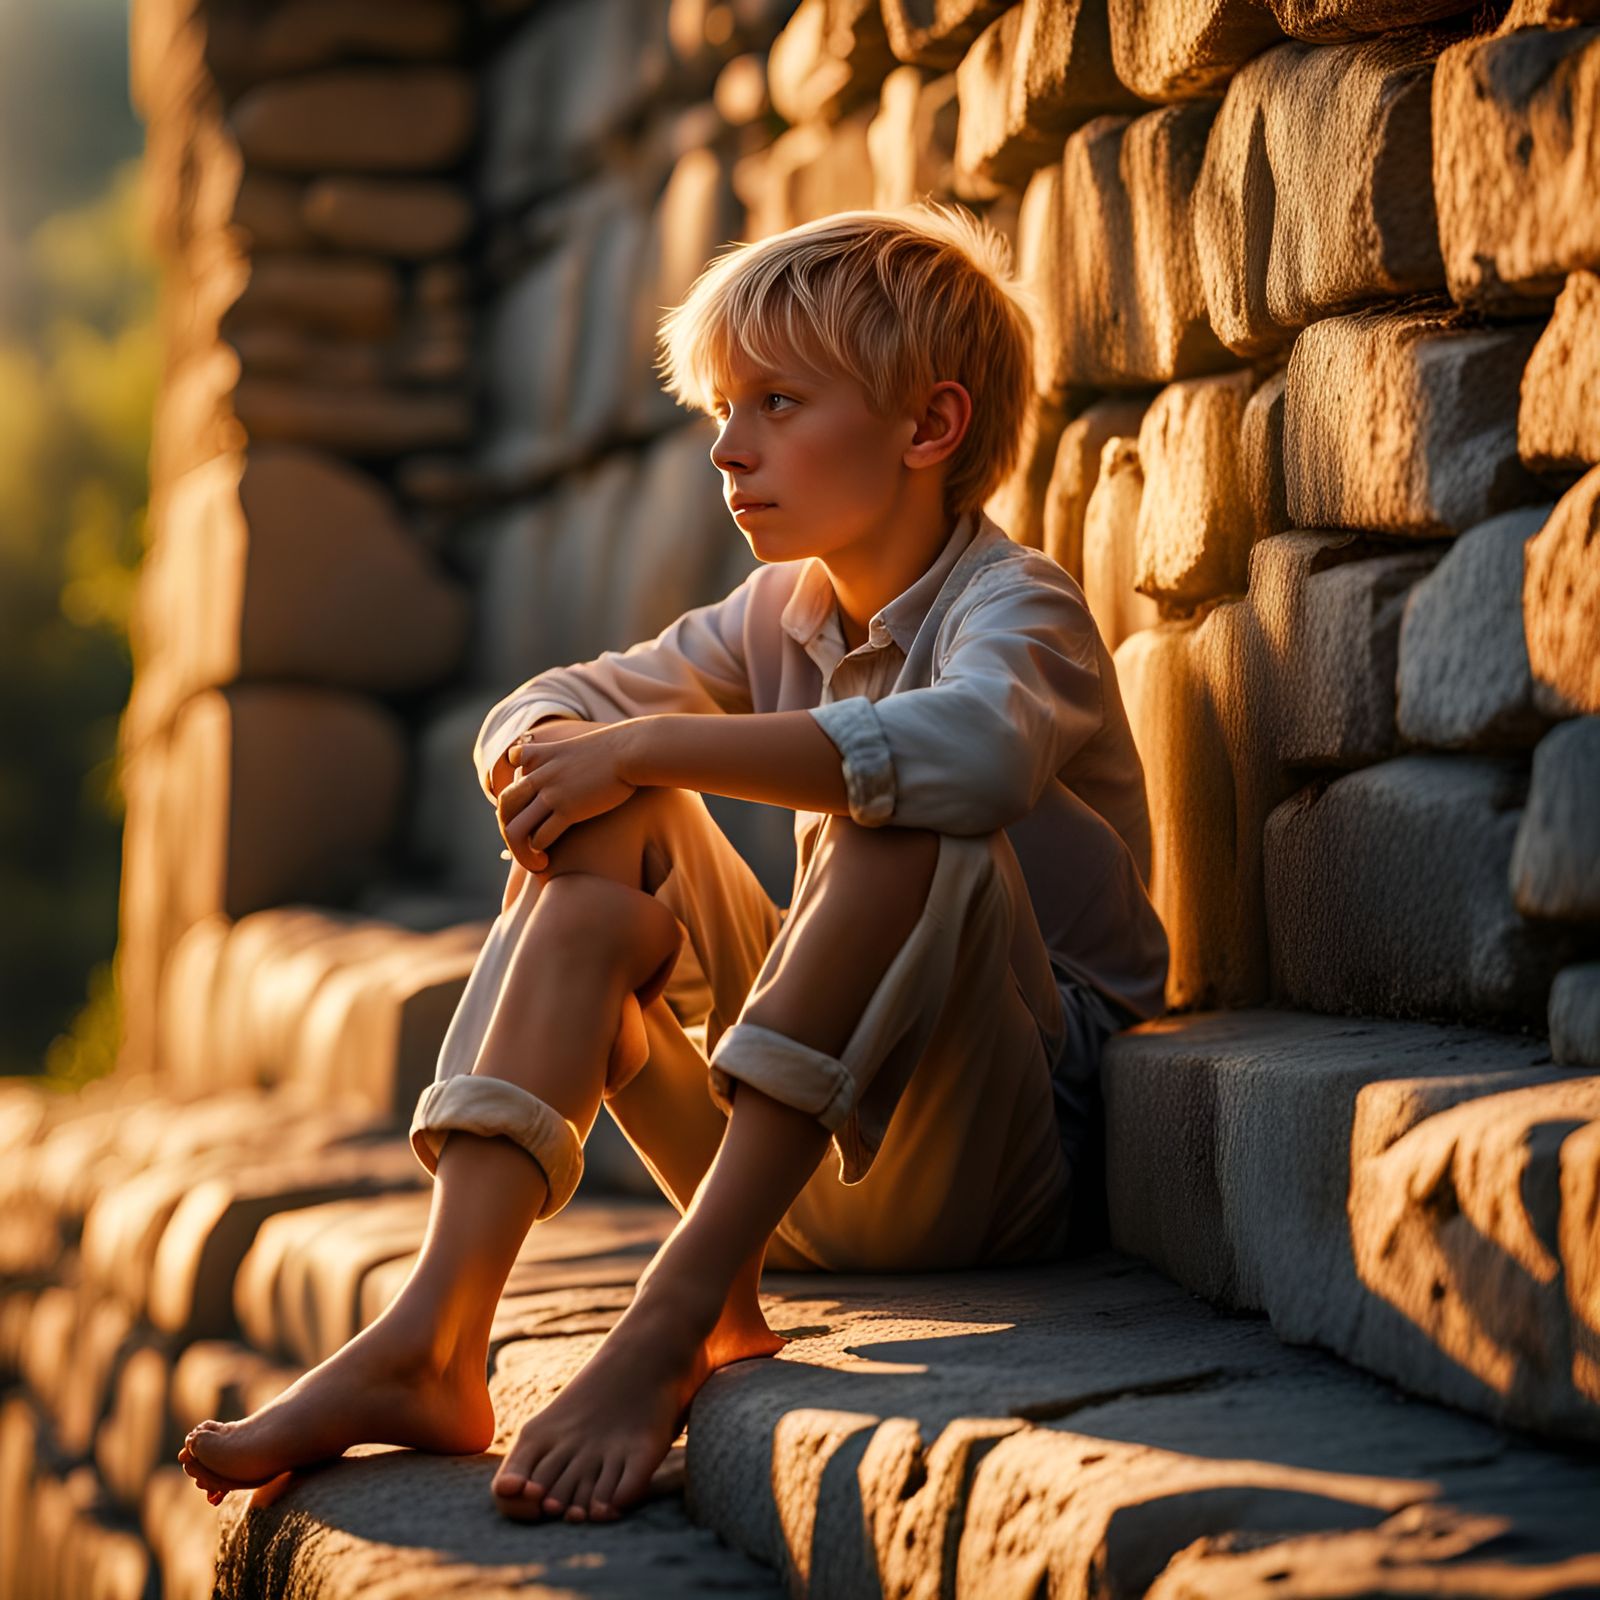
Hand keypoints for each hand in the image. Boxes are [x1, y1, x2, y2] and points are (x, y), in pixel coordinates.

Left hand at [496, 720, 642, 872]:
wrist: (632, 750)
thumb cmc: (616, 751)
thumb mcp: (581, 745)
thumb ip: (567, 758)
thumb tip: (575, 771)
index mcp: (538, 756)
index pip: (507, 774)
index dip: (511, 800)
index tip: (524, 815)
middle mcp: (538, 775)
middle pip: (505, 807)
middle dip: (508, 830)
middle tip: (523, 846)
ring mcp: (551, 792)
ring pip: (516, 828)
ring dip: (519, 850)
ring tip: (533, 862)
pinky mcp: (567, 809)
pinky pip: (539, 837)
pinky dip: (537, 852)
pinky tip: (546, 858)